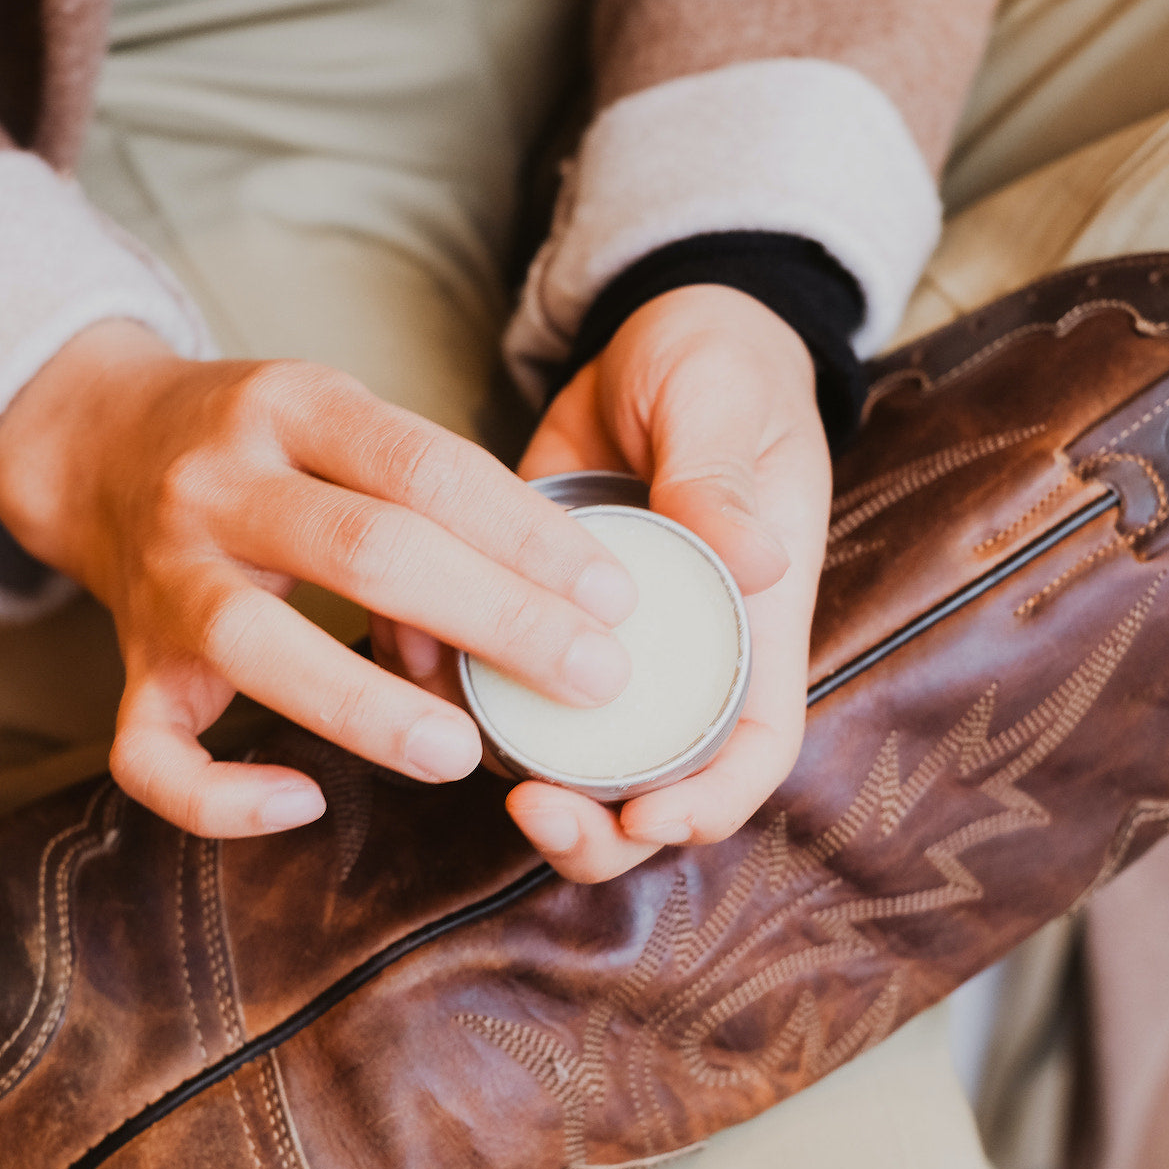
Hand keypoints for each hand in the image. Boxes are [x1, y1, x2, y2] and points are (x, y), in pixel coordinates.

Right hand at [0, 320, 638, 837]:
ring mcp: (165, 576)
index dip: (531, 536)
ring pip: (256, 643)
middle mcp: (219, 483)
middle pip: (367, 550)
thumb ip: (427, 501)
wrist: (101, 442)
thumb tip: (540, 613)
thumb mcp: (341, 424)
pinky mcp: (130, 664)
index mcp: (291, 405)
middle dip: (496, 619)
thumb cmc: (263, 443)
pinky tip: (305, 803)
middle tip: (592, 680)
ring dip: (368, 705)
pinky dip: (221, 796)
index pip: (428, 468)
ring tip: (464, 751)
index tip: (613, 599)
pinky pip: (151, 751)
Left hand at [506, 285, 831, 880]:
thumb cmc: (722, 370)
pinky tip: (410, 655)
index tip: (646, 814)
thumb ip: (726, 480)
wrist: (654, 339)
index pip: (752, 750)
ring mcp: (604, 640)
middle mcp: (679, 655)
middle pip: (654, 786)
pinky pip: (499, 670)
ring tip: (448, 742)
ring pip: (567, 751)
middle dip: (598, 828)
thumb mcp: (730, 407)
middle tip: (532, 809)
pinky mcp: (535, 604)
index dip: (710, 803)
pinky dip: (453, 679)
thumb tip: (758, 562)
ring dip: (517, 774)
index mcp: (752, 626)